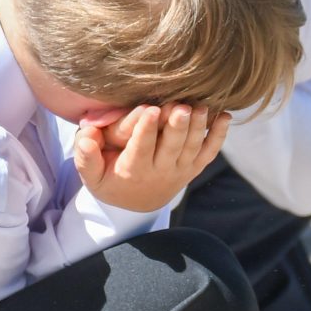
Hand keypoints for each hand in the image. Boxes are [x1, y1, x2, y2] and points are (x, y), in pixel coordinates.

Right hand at [73, 104, 232, 213]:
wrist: (138, 203)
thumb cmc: (111, 180)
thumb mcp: (92, 176)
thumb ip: (86, 157)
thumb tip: (85, 137)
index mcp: (133, 170)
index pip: (141, 149)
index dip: (145, 130)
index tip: (149, 110)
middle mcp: (160, 170)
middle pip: (171, 147)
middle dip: (177, 127)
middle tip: (181, 107)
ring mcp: (180, 168)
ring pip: (192, 148)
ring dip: (198, 127)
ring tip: (201, 107)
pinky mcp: (194, 166)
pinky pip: (209, 152)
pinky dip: (219, 136)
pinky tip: (225, 116)